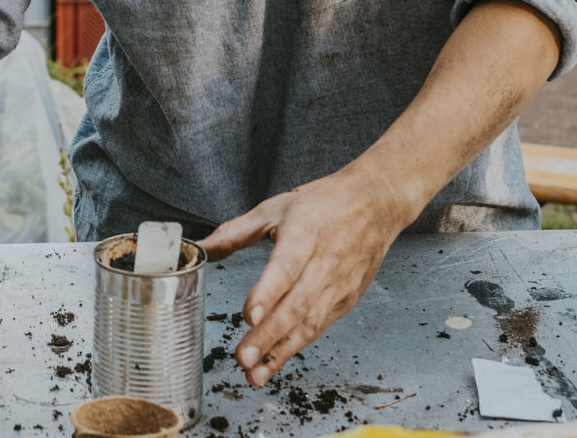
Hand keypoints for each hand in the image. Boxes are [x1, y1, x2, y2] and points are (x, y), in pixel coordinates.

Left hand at [198, 164, 406, 386]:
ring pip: (309, 323)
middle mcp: (325, 262)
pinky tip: (276, 361)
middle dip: (268, 336)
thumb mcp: (275, 207)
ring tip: (255, 373)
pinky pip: (319, 327)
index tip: (249, 315)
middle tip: (243, 358)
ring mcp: (339, 285)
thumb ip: (235, 231)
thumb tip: (201, 248)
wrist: (375, 203)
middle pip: (297, 304)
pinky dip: (297, 346)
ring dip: (281, 351)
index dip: (269, 293)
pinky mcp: (346, 300)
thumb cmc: (324, 203)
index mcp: (306, 232)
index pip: (287, 267)